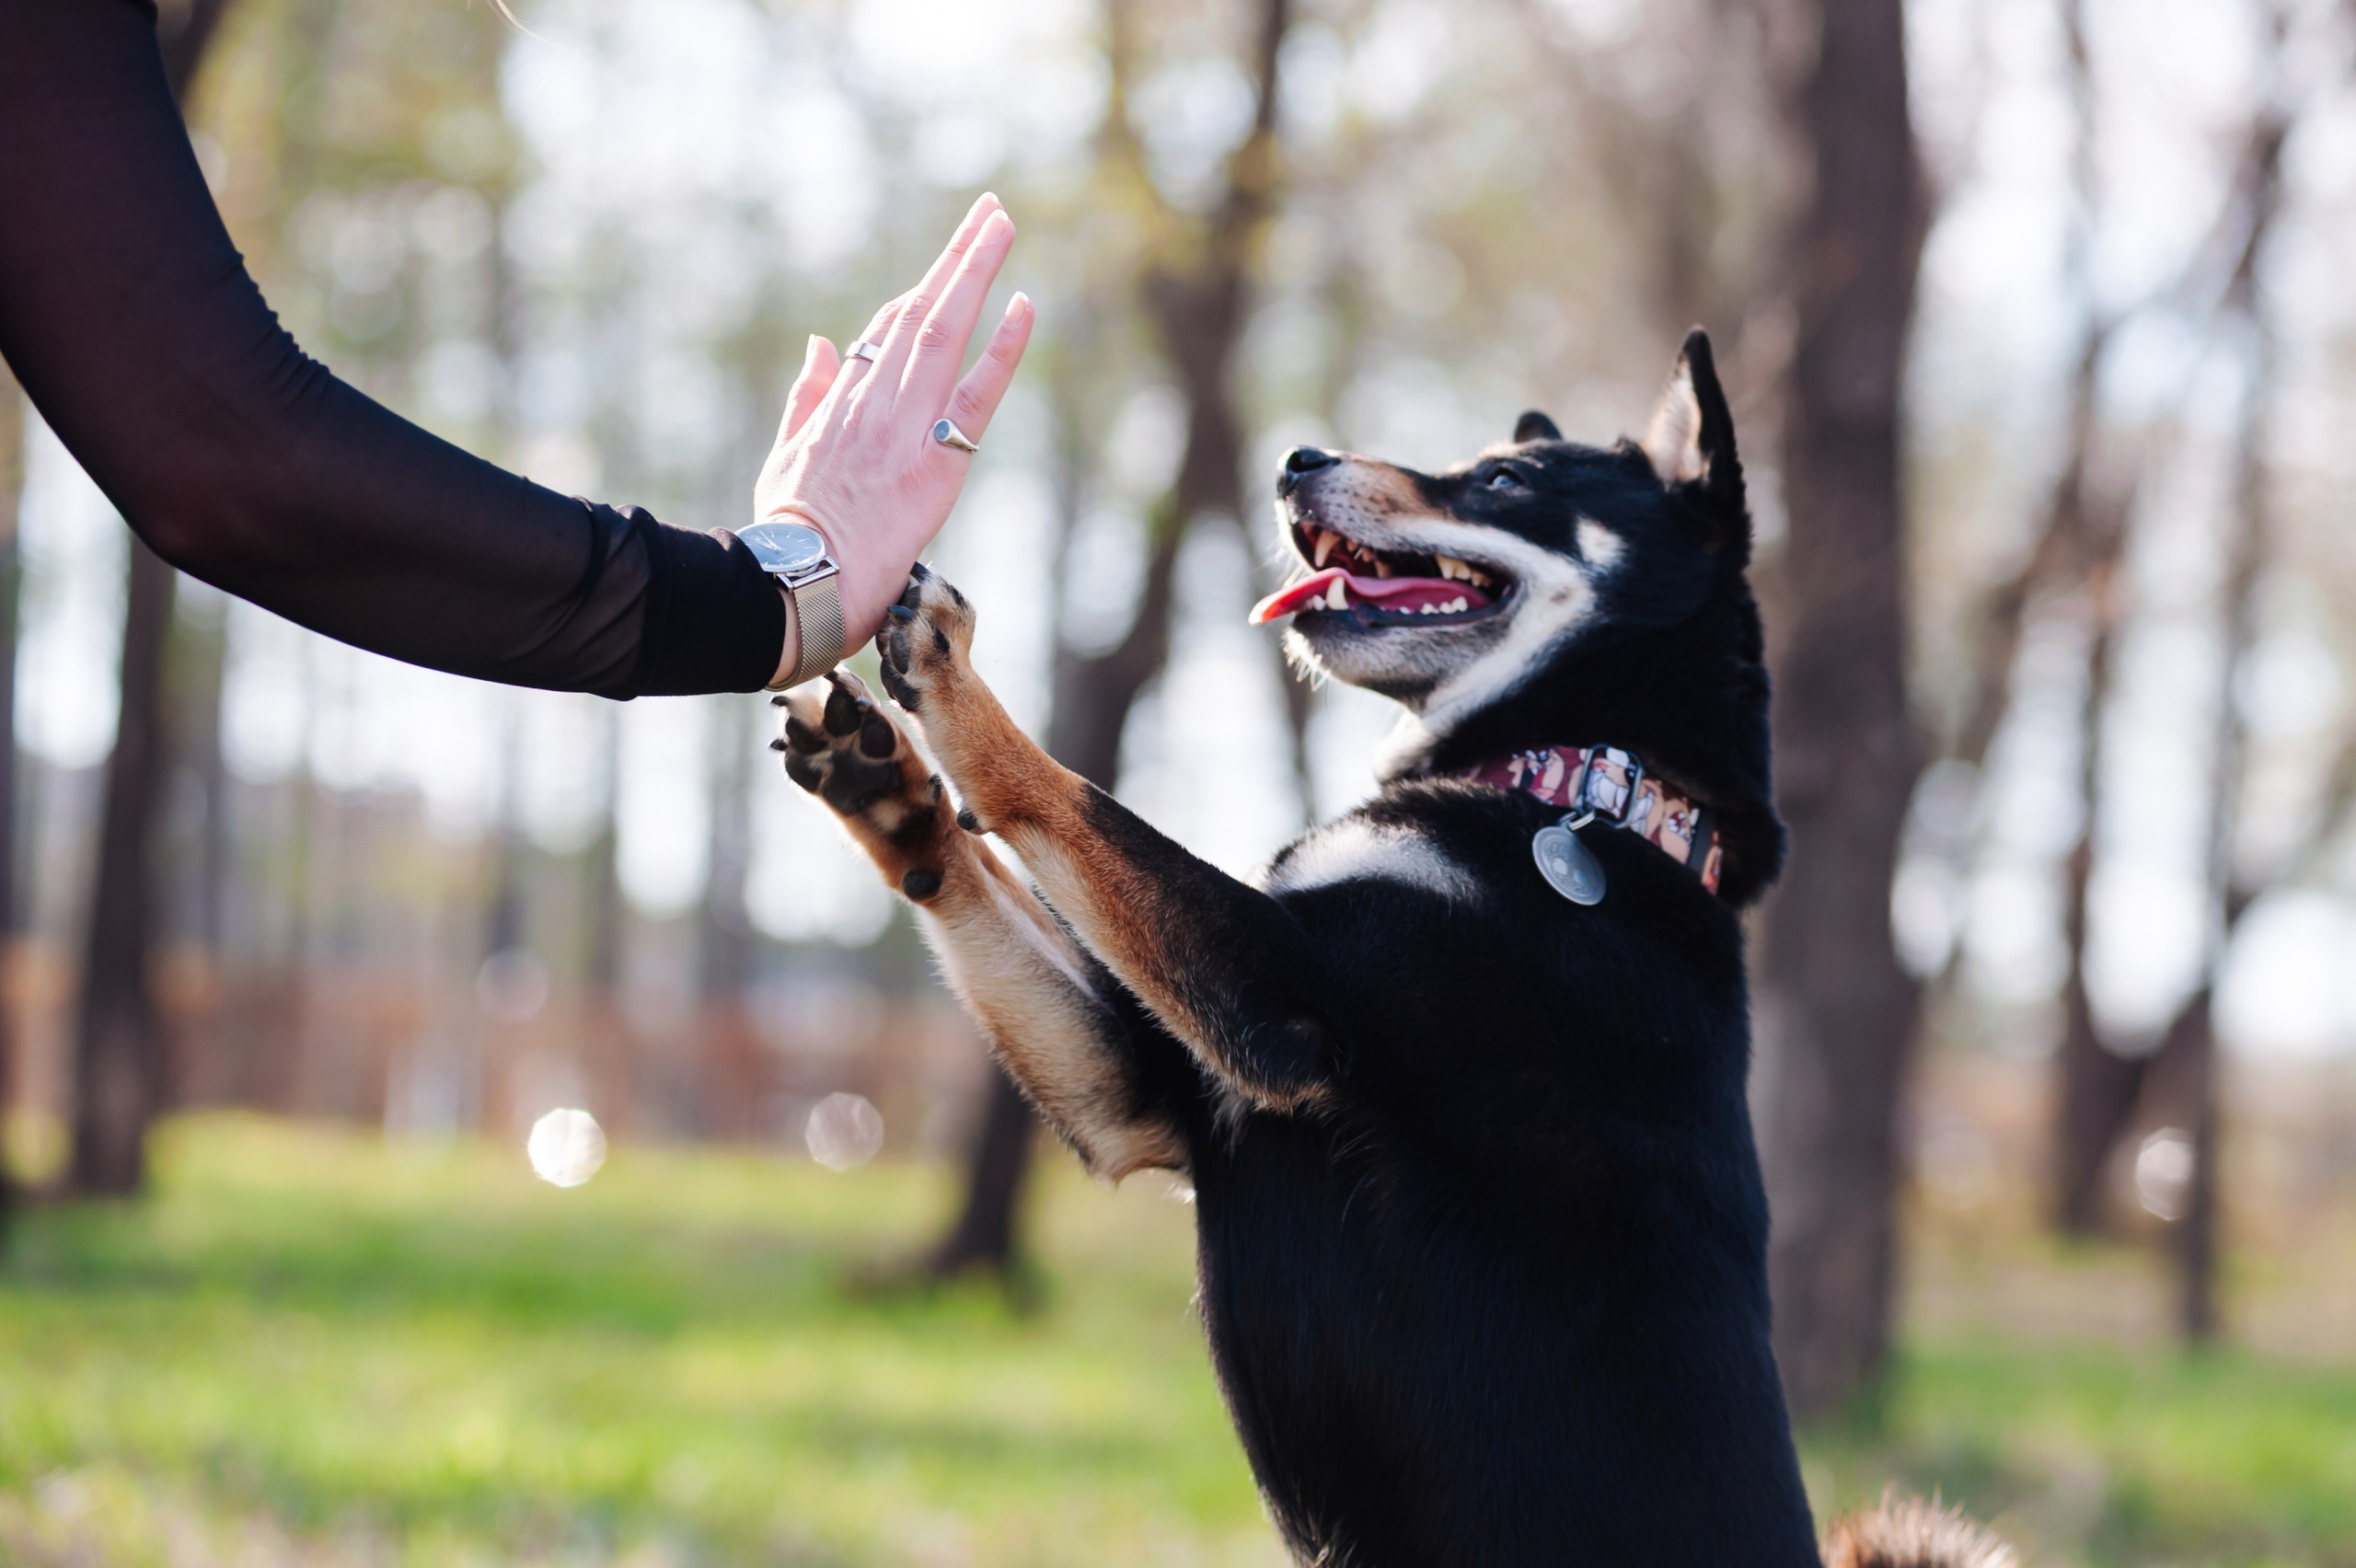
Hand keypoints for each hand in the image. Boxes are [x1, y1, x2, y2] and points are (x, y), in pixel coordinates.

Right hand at [753, 192, 1033, 675]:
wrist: (795, 584)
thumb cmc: (786, 536)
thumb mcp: (784, 458)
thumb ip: (805, 397)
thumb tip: (821, 341)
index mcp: (840, 405)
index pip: (885, 334)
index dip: (919, 295)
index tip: (945, 268)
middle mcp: (873, 403)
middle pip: (920, 311)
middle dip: (956, 257)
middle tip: (989, 210)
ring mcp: (904, 428)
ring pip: (943, 331)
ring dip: (975, 272)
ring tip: (1002, 225)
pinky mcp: (935, 463)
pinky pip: (976, 395)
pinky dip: (1001, 348)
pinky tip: (1023, 304)